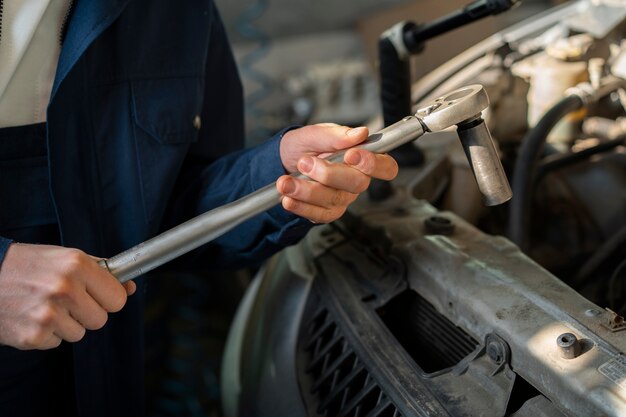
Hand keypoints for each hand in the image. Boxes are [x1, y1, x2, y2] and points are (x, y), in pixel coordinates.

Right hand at [0, 243, 134, 349]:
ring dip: (66, 324)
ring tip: (45, 306)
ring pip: (79, 334)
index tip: (99, 296)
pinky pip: (56, 343)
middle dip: (87, 313)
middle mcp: (64, 289)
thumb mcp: (66, 257)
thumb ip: (101, 271)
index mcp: (76, 266)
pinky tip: (32, 316)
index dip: (109, 299)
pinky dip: (46, 333)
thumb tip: (129, 287)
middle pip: (100, 320)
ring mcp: (48, 314)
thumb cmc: (28, 265)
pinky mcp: (33, 335)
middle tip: (67, 301)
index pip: (117, 298)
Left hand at [277, 123, 397, 222]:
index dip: (373, 164)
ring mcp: (343, 198)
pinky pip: (319, 214)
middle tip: (304, 163)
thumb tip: (360, 133)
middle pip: (357, 184)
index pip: (385, 166)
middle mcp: (356, 180)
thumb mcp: (313, 134)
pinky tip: (288, 198)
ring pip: (333, 200)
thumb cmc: (303, 146)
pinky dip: (301, 206)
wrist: (282, 163)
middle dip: (329, 174)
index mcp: (361, 157)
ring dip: (306, 191)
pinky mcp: (328, 212)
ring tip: (285, 182)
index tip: (351, 155)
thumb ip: (335, 134)